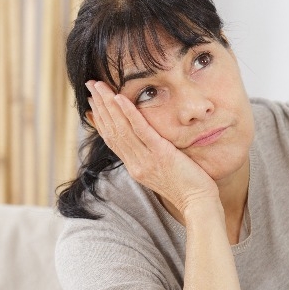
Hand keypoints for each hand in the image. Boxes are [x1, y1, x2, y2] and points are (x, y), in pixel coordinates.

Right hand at [85, 80, 218, 212]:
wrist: (198, 204)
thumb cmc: (188, 188)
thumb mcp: (163, 173)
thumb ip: (152, 158)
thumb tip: (149, 145)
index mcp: (135, 167)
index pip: (112, 140)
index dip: (100, 120)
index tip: (92, 103)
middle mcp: (136, 163)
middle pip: (112, 130)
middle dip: (99, 106)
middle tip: (90, 85)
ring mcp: (146, 160)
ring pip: (121, 128)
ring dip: (108, 104)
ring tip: (99, 85)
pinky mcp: (160, 155)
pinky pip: (141, 131)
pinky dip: (129, 113)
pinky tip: (120, 98)